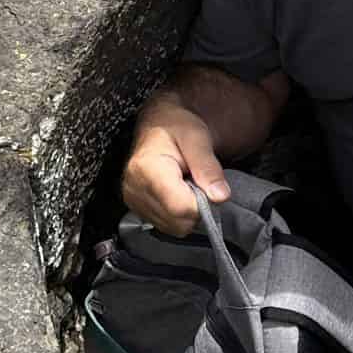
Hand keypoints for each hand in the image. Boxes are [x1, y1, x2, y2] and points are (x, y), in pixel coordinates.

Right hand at [121, 101, 230, 236]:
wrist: (156, 124)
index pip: (181, 207)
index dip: (203, 203)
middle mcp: (134, 188)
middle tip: (198, 183)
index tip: (208, 185)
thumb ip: (208, 167)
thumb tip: (220, 196)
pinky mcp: (136, 207)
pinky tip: (178, 193)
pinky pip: (166, 225)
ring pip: (174, 227)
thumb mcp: (198, 138)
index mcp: (147, 169)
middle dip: (196, 208)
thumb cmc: (176, 126)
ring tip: (187, 185)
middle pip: (178, 221)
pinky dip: (178, 214)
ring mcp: (133, 200)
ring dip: (188, 212)